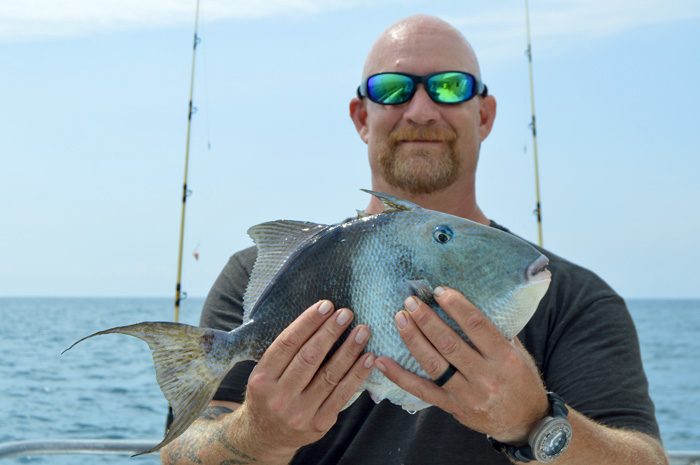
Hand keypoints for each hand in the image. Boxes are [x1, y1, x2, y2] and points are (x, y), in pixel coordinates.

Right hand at [237, 300, 373, 456]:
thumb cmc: (269, 394)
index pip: (287, 343)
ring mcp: (300, 412)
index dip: (308, 322)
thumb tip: (319, 318)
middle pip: (309, 357)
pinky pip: (342, 395)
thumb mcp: (265, 374)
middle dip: (330, 332)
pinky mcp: (319, 424)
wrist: (265, 437)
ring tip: (363, 331)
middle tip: (347, 313)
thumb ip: (285, 353)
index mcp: (262, 378)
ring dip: (349, 351)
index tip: (326, 305)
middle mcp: (279, 396)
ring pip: (329, 375)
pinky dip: (357, 374)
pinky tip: (368, 358)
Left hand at [375, 287, 548, 443]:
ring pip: (433, 365)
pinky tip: (383, 361)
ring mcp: (466, 394)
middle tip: (410, 301)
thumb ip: (496, 331)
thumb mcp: (518, 353)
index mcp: (504, 358)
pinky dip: (400, 376)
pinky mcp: (451, 407)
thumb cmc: (521, 380)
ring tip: (399, 319)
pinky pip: (421, 390)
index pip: (476, 325)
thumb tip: (470, 301)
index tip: (439, 291)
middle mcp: (485, 376)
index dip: (456, 306)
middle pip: (449, 343)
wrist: (525, 423)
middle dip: (426, 320)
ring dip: (413, 340)